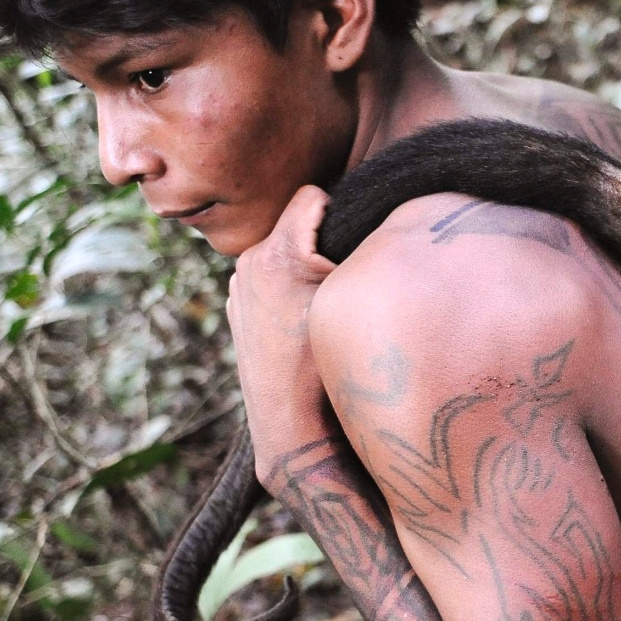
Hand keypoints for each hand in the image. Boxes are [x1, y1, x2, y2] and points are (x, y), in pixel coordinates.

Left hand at [226, 186, 338, 481]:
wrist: (292, 425)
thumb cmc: (328, 366)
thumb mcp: (352, 303)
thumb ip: (360, 255)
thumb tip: (383, 220)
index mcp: (275, 254)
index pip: (313, 196)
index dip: (340, 212)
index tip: (351, 247)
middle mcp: (247, 264)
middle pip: (296, 224)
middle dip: (321, 241)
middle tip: (341, 280)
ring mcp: (238, 287)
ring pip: (284, 251)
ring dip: (303, 265)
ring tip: (320, 305)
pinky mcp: (238, 307)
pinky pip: (270, 277)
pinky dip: (287, 288)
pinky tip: (301, 322)